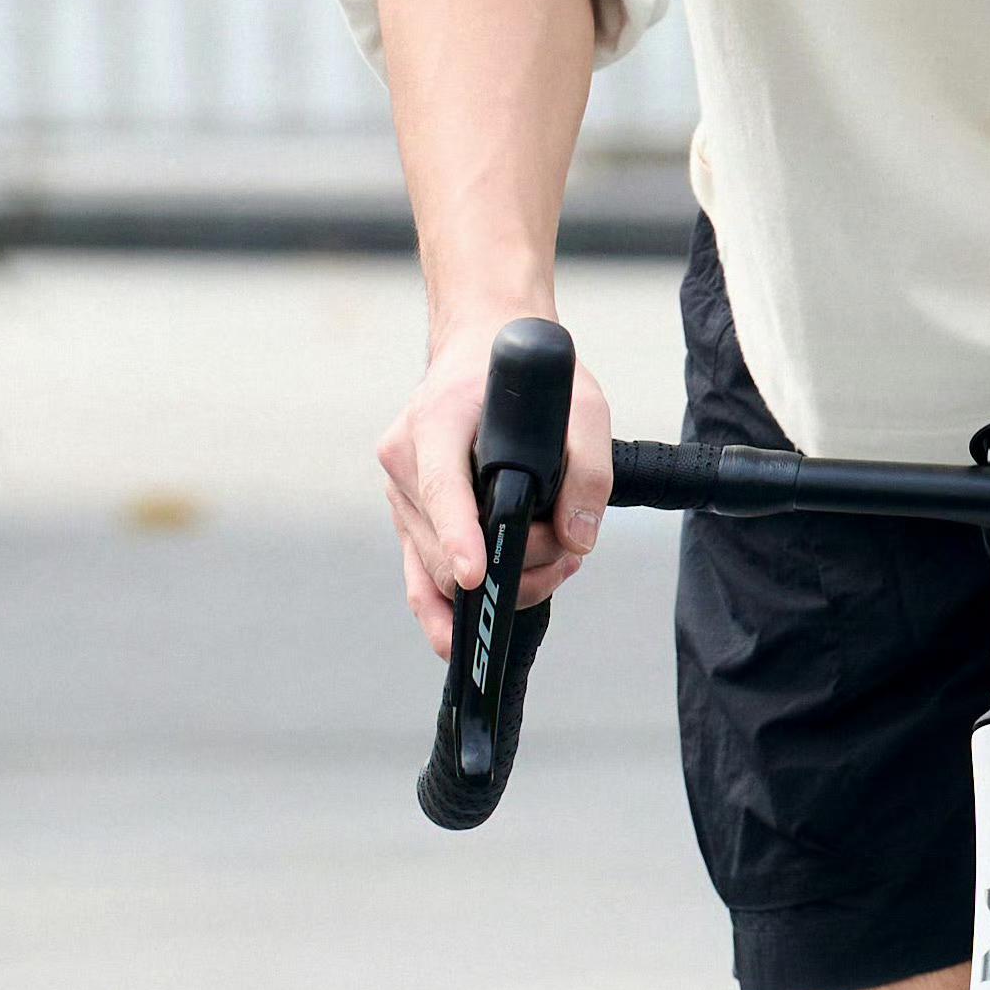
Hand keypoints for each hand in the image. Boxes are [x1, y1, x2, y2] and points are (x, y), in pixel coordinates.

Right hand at [378, 313, 614, 663]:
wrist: (482, 349)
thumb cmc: (530, 379)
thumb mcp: (583, 405)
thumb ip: (590, 471)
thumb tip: (578, 539)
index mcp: (436, 422)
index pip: (441, 487)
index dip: (458, 535)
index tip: (474, 573)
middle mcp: (405, 460)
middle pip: (446, 547)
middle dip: (511, 569)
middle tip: (568, 557)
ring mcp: (400, 493)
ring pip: (437, 572)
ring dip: (499, 584)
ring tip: (557, 564)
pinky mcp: (409, 517)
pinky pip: (417, 577)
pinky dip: (445, 608)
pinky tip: (460, 639)